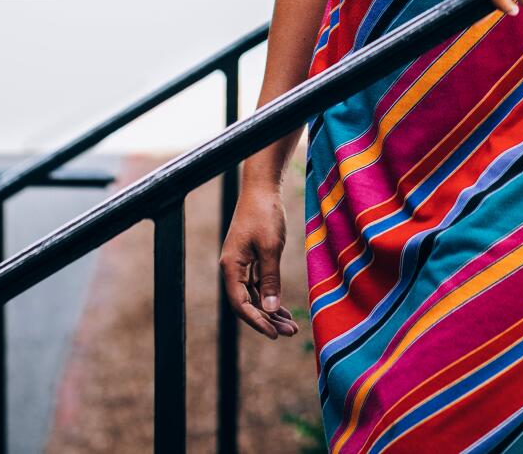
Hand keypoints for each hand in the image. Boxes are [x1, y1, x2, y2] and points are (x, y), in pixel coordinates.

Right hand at [219, 183, 299, 340]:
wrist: (262, 187)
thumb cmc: (265, 214)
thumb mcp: (270, 248)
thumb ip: (270, 279)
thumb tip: (269, 310)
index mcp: (231, 266)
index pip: (240, 303)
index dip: (257, 321)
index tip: (274, 334)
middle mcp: (233, 268)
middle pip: (247, 303)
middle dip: (267, 320)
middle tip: (290, 332)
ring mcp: (241, 264)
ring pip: (254, 296)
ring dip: (270, 311)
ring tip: (290, 326)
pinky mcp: (251, 259)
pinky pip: (258, 285)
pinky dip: (270, 296)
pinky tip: (283, 309)